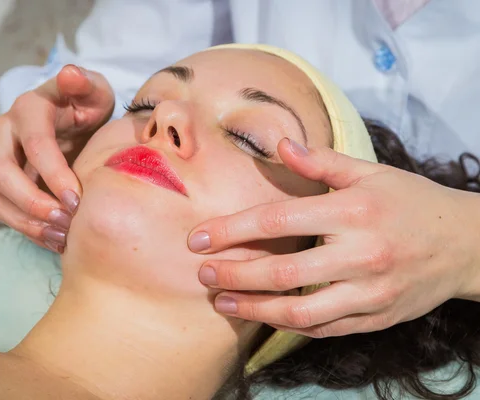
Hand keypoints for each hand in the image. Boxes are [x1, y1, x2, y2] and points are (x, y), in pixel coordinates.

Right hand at [0, 65, 113, 251]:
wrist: (73, 121)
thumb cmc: (85, 106)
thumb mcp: (93, 91)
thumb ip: (85, 84)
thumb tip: (70, 75)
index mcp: (29, 109)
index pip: (35, 144)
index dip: (54, 174)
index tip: (77, 200)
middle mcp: (4, 133)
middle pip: (1, 173)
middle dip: (33, 202)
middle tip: (66, 222)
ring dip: (26, 222)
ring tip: (62, 237)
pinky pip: (1, 211)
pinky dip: (25, 229)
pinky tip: (54, 240)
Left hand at [189, 138, 479, 337]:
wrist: (466, 244)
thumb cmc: (411, 202)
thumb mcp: (371, 173)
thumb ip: (323, 162)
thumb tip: (279, 145)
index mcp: (353, 212)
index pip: (278, 221)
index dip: (231, 230)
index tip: (198, 238)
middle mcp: (361, 255)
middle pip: (283, 272)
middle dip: (235, 273)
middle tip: (203, 273)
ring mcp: (370, 293)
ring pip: (300, 312)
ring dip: (254, 309)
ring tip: (222, 301)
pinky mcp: (375, 318)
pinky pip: (324, 329)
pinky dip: (288, 325)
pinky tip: (262, 315)